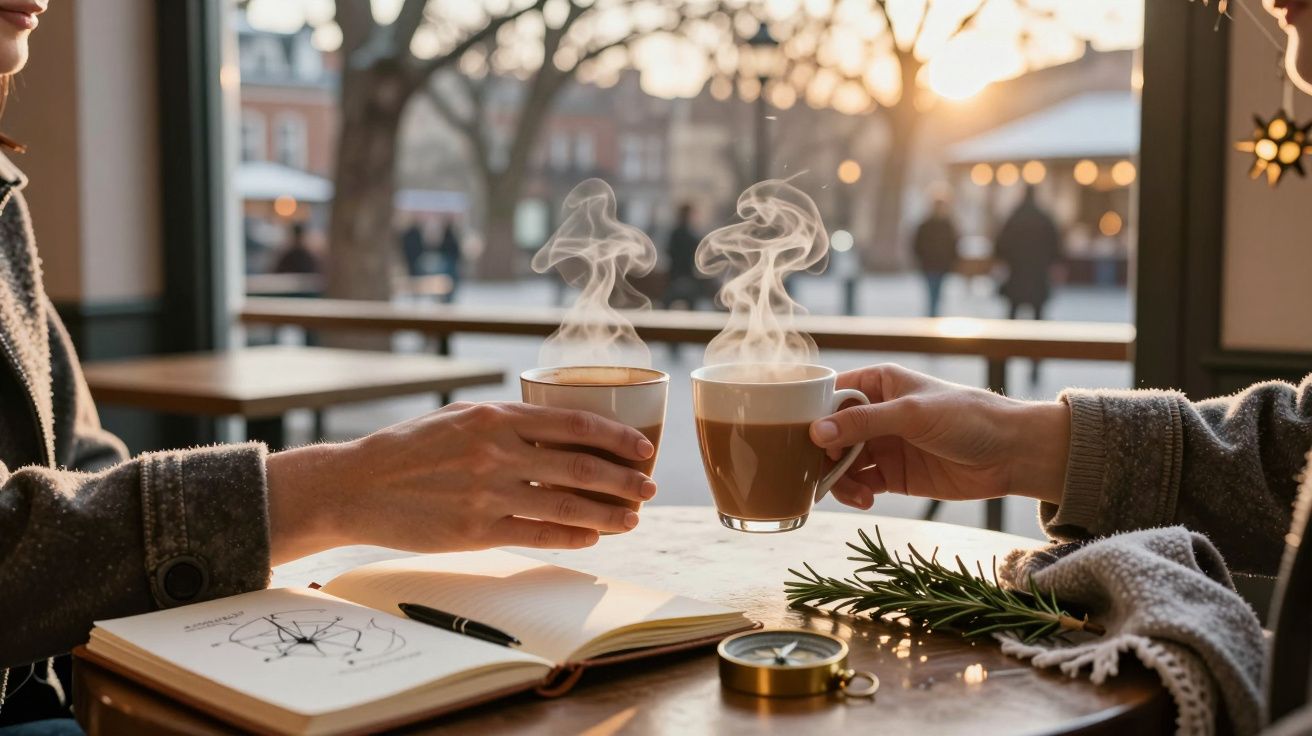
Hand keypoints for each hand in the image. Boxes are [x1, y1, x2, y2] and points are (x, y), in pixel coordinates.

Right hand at [265, 402, 657, 564]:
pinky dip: (573, 536)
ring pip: (566, 505)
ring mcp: (487, 494)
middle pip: (579, 467)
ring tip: (633, 517)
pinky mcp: (475, 531)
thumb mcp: (460, 417)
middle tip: (650, 487)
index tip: (643, 447)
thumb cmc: (410, 448)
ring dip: (608, 513)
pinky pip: (537, 534)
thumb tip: (557, 426)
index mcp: (496, 416)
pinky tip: (594, 537)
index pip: (573, 423)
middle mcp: (496, 452)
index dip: (616, 437)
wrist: (357, 485)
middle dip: (624, 479)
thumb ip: (507, 421)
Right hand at [808, 364, 1069, 510]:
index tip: (802, 439)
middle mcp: (874, 413)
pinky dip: (854, 493)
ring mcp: (882, 445)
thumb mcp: (911, 415)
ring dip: (837, 479)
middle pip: (828, 434)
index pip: (829, 395)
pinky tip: (867, 499)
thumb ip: (862, 423)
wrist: (1011, 454)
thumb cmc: (966, 417)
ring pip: (840, 463)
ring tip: (854, 493)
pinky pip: (859, 484)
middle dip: (822, 455)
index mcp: (877, 383)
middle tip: (822, 473)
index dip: (810, 416)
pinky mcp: (892, 474)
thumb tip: (815, 433)